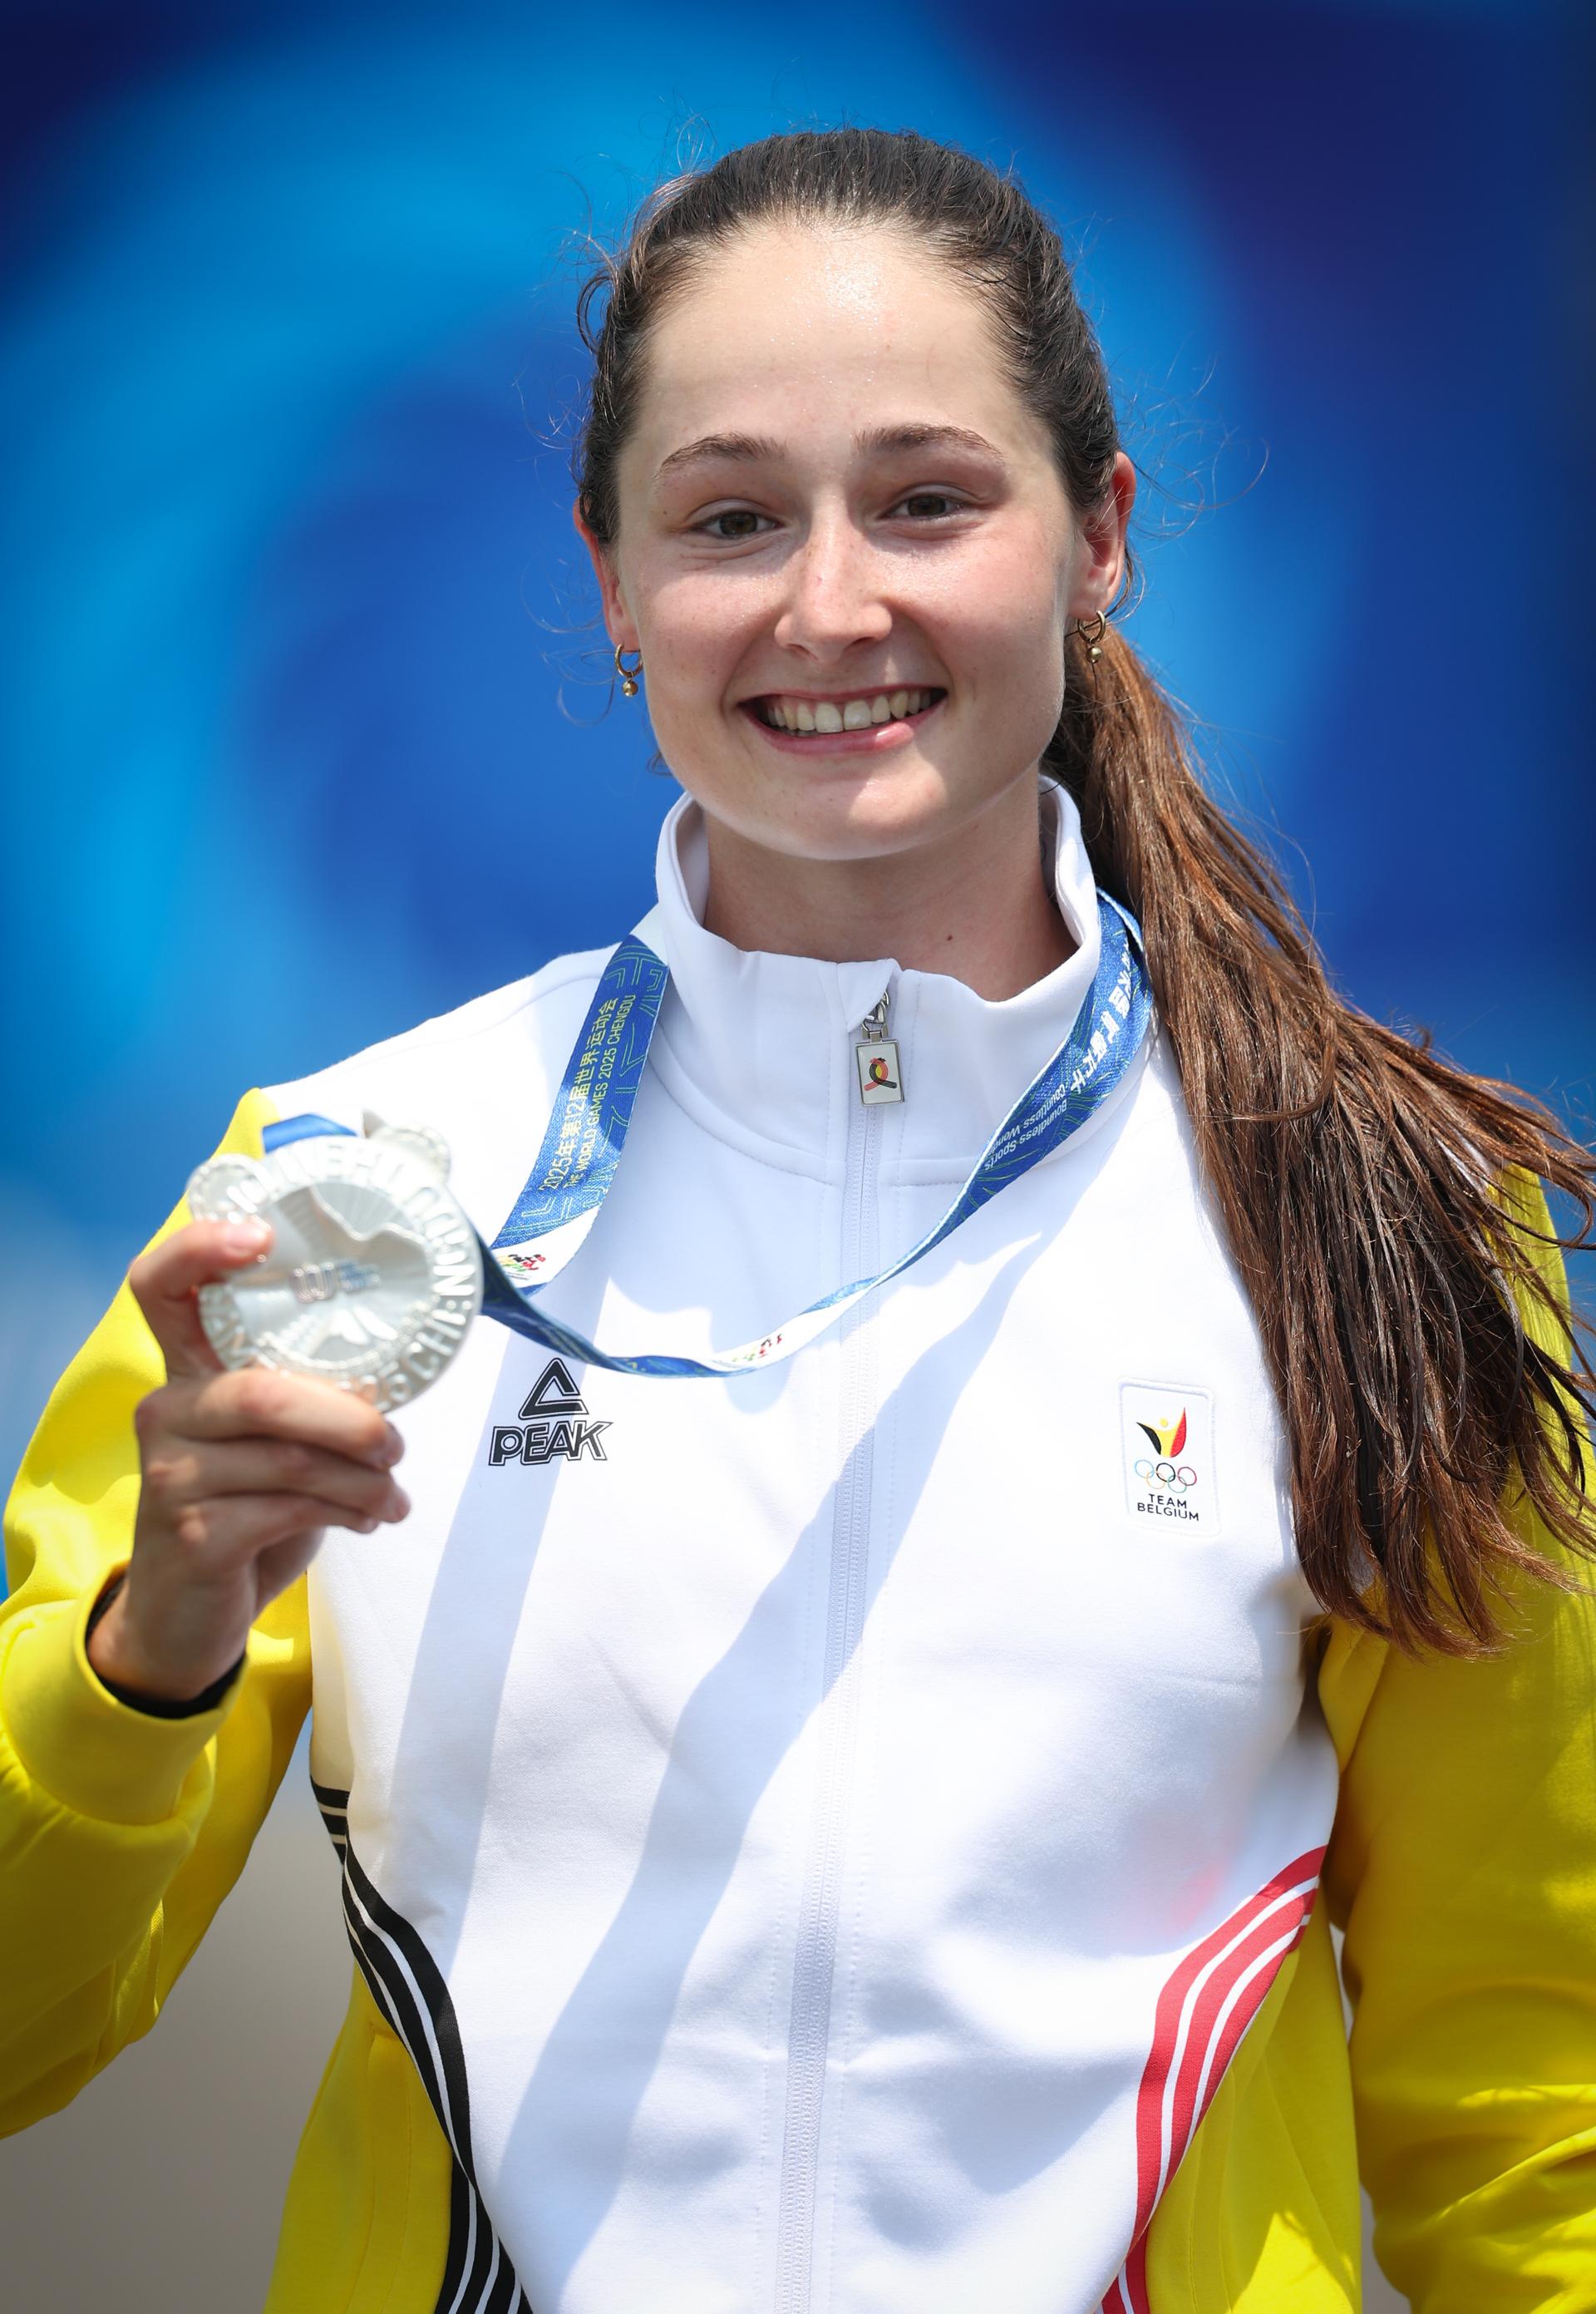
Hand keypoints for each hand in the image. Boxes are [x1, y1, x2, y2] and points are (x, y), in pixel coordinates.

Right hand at [88, 1216, 409, 1703]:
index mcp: (187, 1373)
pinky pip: (289, 1509)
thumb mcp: (271, 1445)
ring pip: (288, 1459)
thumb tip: (404, 1364)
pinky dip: (349, 1512)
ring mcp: (170, 1474)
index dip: (201, 1250)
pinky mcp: (191, 1534)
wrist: (187, 1618)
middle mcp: (166, 1412)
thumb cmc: (243, 1512)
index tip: (262, 1237)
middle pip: (262, 1391)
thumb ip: (308, 1399)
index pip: (161, 1287)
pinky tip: (369, 1519)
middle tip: (395, 1444)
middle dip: (350, 1419)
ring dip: (363, 1479)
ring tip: (393, 1494)